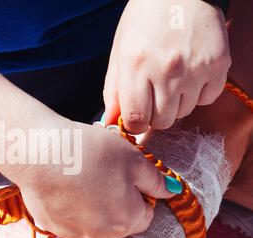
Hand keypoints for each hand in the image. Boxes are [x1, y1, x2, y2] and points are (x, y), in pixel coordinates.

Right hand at [10, 121, 176, 237]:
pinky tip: (63, 186)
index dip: (138, 193)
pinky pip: (70, 220)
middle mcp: (103, 234)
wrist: (39, 153)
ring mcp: (75, 233)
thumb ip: (157, 180)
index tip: (124, 173)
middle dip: (116, 201)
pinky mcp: (53, 227)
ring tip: (80, 177)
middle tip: (101, 172)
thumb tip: (174, 192)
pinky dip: (70, 207)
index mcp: (128, 219)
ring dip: (92, 205)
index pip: (145, 214)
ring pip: (93, 222)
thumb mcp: (133, 158)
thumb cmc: (90, 152)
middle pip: (119, 221)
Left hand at [104, 0, 230, 132]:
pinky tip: (190, 75)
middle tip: (153, 96)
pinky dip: (198, 94)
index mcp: (136, 65)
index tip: (136, 117)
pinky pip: (207, 99)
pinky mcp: (218, 65)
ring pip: (184, 112)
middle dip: (154, 115)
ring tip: (171, 79)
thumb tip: (110, 123)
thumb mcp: (119, 52)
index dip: (134, 124)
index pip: (136, 120)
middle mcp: (167, 69)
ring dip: (175, 104)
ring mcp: (196, 68)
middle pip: (162, 122)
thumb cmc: (144, 21)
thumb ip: (113, 91)